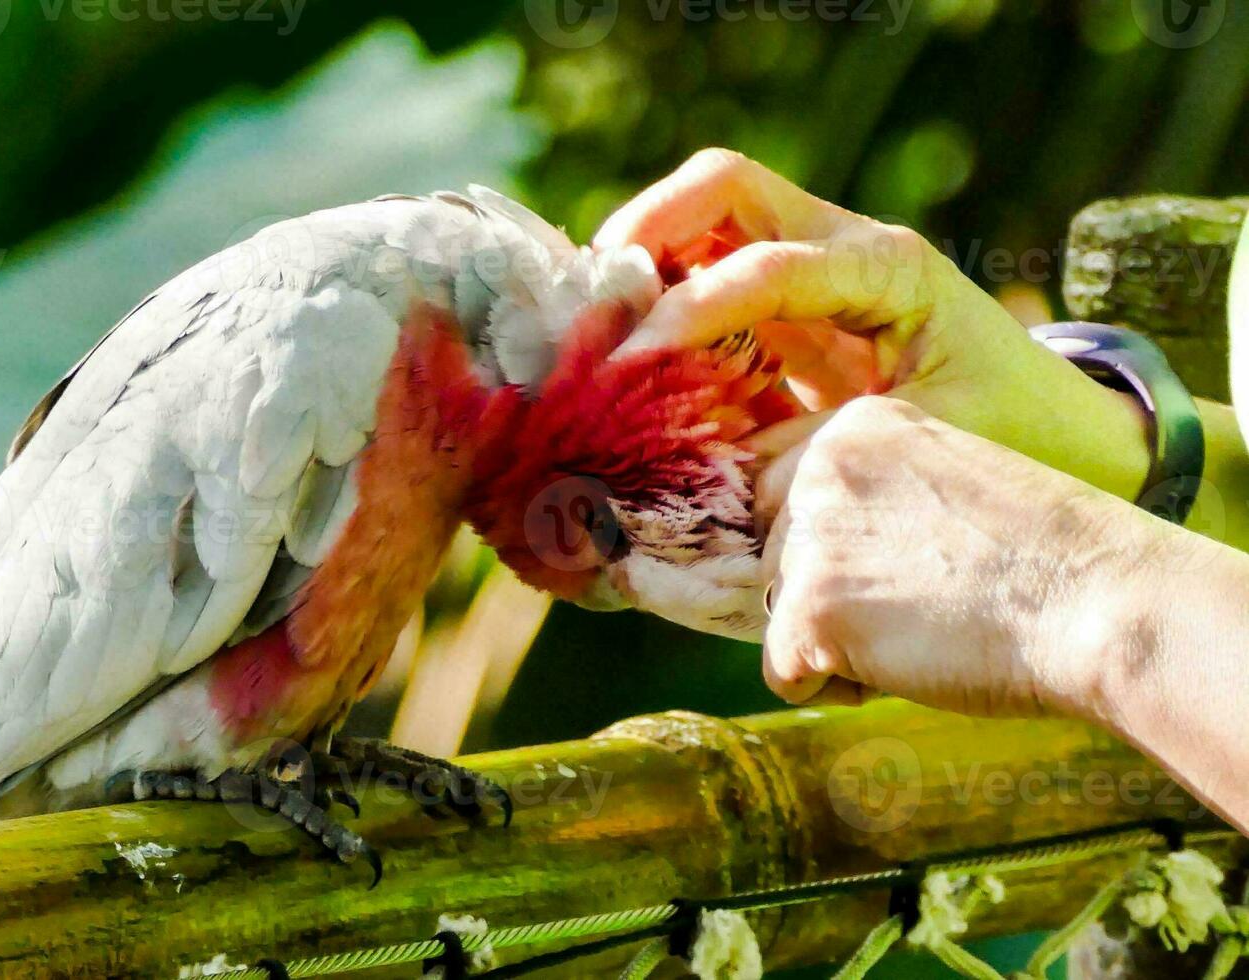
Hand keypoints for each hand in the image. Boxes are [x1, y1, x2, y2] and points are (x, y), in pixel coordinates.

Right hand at [597, 148, 1150, 501]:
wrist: (1063, 436)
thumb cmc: (1009, 437)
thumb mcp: (917, 448)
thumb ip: (815, 454)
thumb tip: (713, 475)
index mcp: (888, 271)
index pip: (767, 266)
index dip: (691, 308)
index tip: (630, 359)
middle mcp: (844, 249)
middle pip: (725, 186)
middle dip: (648, 226)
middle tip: (594, 297)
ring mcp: (813, 270)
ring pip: (705, 218)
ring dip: (641, 258)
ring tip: (591, 325)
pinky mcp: (790, 309)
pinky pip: (706, 278)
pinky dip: (656, 302)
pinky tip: (623, 352)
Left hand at [753, 396, 1174, 717]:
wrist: (1101, 603)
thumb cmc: (1048, 560)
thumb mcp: (945, 488)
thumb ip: (872, 503)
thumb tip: (805, 557)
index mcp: (856, 426)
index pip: (787, 502)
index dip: (842, 555)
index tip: (913, 566)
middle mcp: (820, 468)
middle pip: (777, 560)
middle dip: (836, 598)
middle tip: (927, 603)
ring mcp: (812, 536)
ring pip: (779, 615)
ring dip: (840, 642)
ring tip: (926, 630)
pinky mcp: (811, 606)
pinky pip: (782, 673)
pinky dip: (834, 688)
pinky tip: (904, 668)